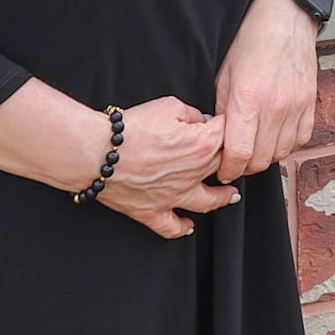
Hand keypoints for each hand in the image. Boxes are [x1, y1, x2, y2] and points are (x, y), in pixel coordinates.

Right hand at [98, 95, 235, 239]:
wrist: (98, 152)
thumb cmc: (131, 127)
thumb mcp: (170, 106)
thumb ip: (193, 114)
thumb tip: (202, 122)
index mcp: (203, 145)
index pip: (230, 135)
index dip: (230, 127)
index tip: (230, 124)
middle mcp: (194, 174)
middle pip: (224, 167)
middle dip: (233, 160)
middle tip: (236, 157)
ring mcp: (174, 196)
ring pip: (208, 202)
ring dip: (223, 198)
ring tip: (232, 196)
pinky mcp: (152, 211)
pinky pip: (172, 226)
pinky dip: (182, 228)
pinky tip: (189, 227)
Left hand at [214, 0, 320, 182]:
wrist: (285, 18)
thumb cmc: (251, 42)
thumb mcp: (224, 75)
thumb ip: (222, 111)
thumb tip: (218, 140)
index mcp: (248, 99)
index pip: (238, 154)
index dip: (227, 169)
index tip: (222, 169)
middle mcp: (275, 107)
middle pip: (260, 160)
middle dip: (244, 166)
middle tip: (235, 159)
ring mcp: (297, 106)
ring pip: (281, 154)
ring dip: (265, 157)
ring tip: (254, 147)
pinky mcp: (310, 103)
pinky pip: (300, 140)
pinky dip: (286, 145)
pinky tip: (275, 136)